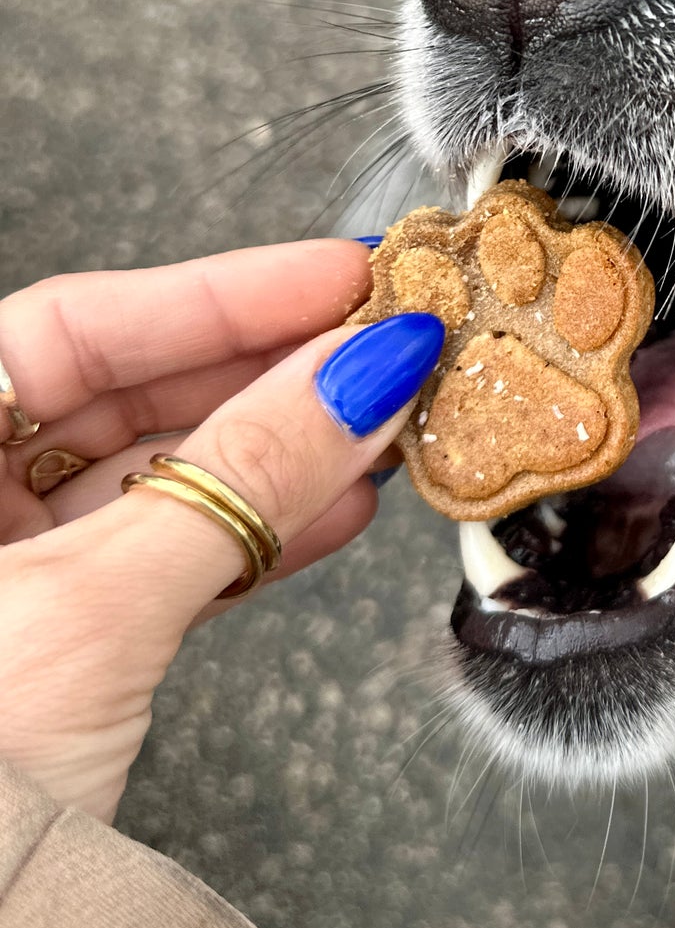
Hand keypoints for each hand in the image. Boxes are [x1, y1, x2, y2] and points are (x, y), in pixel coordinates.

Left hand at [0, 242, 442, 822]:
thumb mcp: (93, 609)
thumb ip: (239, 479)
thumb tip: (358, 375)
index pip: (75, 323)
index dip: (219, 291)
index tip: (338, 275)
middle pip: (124, 393)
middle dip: (267, 369)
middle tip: (381, 342)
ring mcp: (0, 581)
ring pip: (159, 480)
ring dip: (281, 453)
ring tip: (383, 421)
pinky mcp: (53, 652)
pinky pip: (167, 562)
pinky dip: (256, 536)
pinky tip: (338, 510)